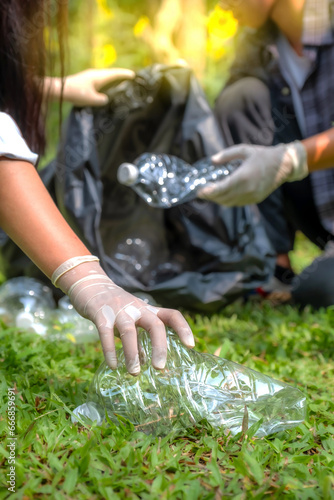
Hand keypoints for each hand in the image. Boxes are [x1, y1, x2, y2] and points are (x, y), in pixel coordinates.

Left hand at [47, 68, 134, 106]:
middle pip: (111, 74)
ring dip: (113, 80)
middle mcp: (95, 74)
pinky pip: (100, 81)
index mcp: (98, 77)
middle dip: (121, 76)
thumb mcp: (92, 99)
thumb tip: (106, 99)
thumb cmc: (76, 93)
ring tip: (121, 84)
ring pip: (105, 77)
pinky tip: (107, 89)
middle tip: (130, 79)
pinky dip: (107, 83)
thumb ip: (102, 100)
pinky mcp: (86, 81)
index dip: (124, 75)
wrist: (59, 90)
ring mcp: (90, 77)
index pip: (115, 74)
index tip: (134, 75)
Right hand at [52, 256, 194, 374]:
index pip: (172, 315)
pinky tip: (113, 366)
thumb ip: (140, 338)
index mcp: (148, 310)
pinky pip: (106, 333)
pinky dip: (110, 350)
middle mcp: (137, 308)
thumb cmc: (115, 307)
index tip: (190, 345)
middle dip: (160, 347)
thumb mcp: (132, 320)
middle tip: (160, 368)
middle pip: (155, 325)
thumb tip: (147, 362)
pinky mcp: (100, 314)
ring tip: (135, 373)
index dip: (183, 328)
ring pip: (130, 331)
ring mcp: (119, 310)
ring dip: (132, 354)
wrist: (90, 284)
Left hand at [198, 141, 308, 205]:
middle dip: (210, 197)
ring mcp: (251, 196)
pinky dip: (228, 200)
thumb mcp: (244, 150)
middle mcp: (247, 189)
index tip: (199, 191)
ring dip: (218, 200)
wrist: (284, 165)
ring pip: (229, 203)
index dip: (208, 192)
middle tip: (200, 192)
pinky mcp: (255, 200)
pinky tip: (223, 194)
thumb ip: (226, 155)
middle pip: (223, 198)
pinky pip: (237, 203)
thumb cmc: (263, 155)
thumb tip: (212, 160)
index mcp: (243, 177)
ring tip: (210, 194)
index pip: (221, 189)